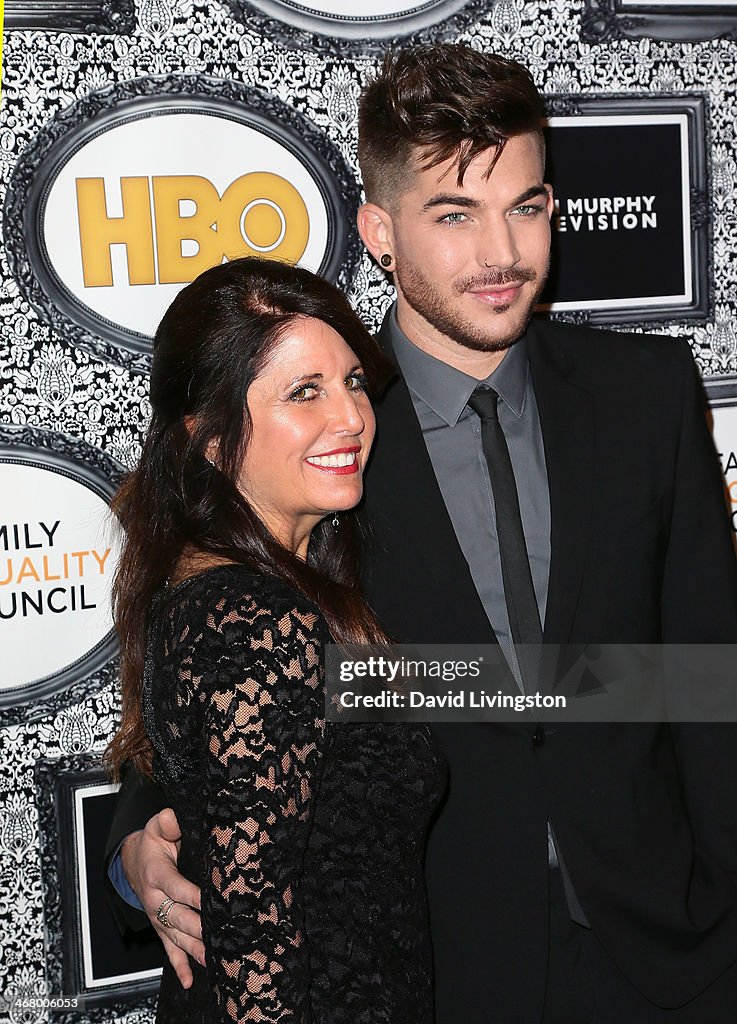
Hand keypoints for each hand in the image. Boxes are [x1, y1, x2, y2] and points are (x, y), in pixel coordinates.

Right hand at [121, 807, 203, 987]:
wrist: (132, 862)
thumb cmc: (152, 842)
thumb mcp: (157, 826)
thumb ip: (167, 822)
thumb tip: (173, 817)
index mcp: (157, 875)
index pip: (177, 887)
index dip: (193, 896)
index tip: (211, 903)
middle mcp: (156, 900)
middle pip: (178, 917)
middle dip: (198, 929)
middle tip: (220, 938)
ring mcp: (158, 917)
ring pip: (177, 937)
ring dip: (194, 950)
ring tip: (213, 960)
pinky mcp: (161, 927)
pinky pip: (169, 949)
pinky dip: (179, 965)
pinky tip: (189, 980)